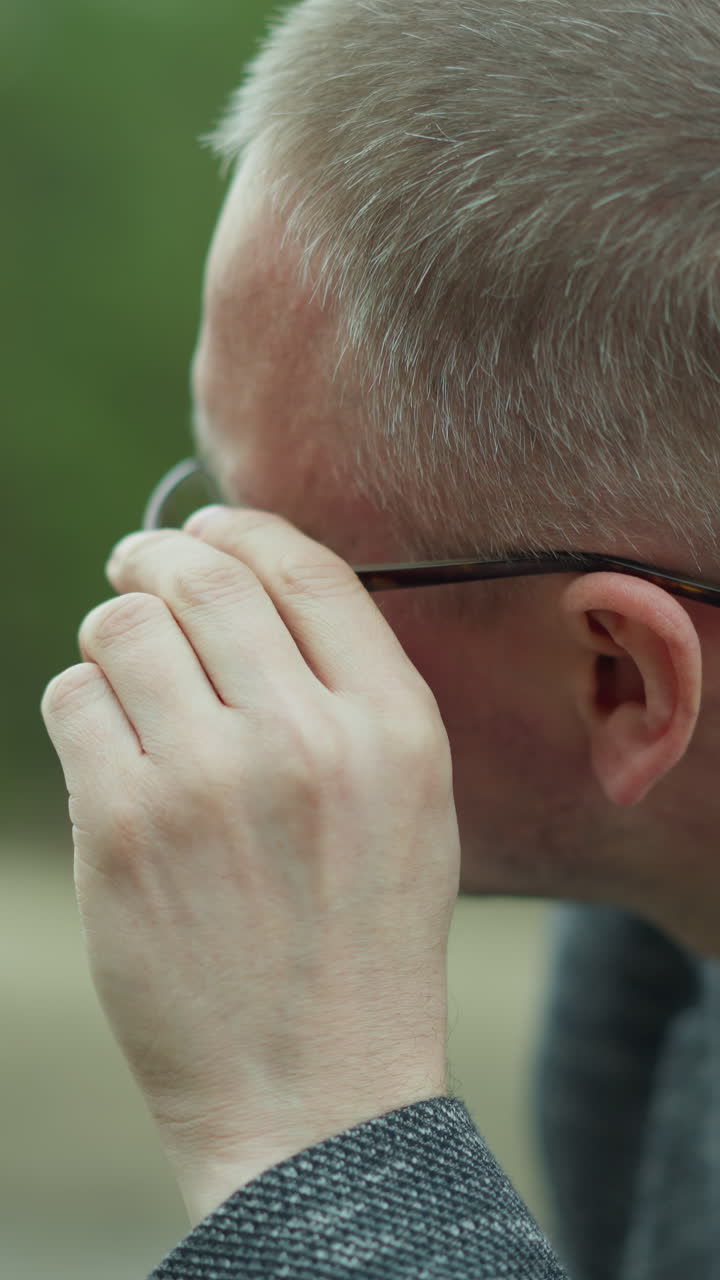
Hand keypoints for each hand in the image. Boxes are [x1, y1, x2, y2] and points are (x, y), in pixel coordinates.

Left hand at [41, 507, 460, 1219]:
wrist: (314, 1092)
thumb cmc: (364, 942)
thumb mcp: (414, 803)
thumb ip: (351, 689)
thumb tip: (251, 586)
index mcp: (395, 726)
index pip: (304, 568)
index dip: (242, 529)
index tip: (207, 532)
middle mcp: (306, 737)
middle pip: (202, 576)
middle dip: (157, 559)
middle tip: (139, 570)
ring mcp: (208, 780)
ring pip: (123, 627)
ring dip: (117, 638)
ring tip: (131, 679)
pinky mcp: (122, 827)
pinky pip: (73, 700)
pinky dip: (84, 707)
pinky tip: (112, 752)